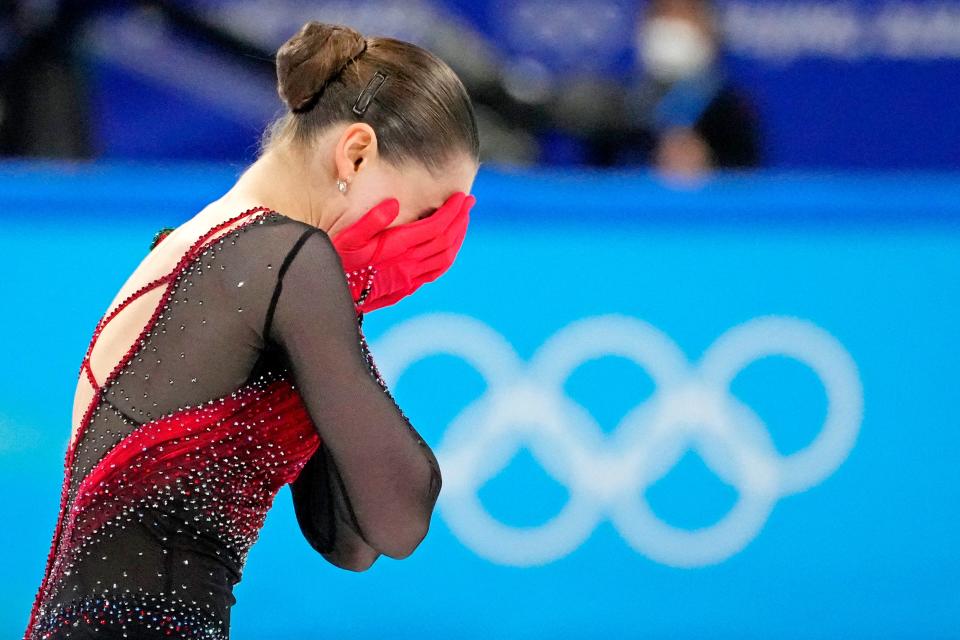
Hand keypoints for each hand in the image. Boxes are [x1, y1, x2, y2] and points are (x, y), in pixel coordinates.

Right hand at [331, 191, 474, 312]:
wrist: (332, 296)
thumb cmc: (336, 262)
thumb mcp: (348, 237)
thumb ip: (372, 219)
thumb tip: (394, 203)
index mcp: (396, 247)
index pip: (435, 226)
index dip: (452, 211)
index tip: (461, 197)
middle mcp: (408, 263)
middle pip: (446, 240)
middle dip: (461, 219)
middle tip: (469, 202)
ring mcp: (410, 277)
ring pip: (445, 257)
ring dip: (459, 237)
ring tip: (464, 220)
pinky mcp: (407, 287)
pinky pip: (437, 271)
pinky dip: (449, 256)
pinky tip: (451, 247)